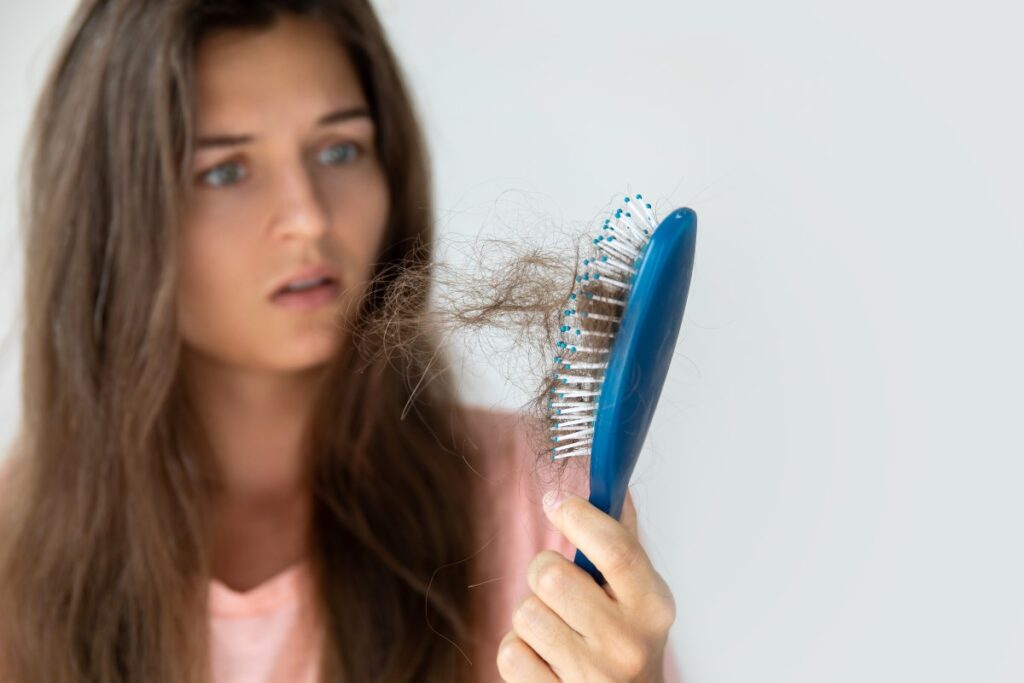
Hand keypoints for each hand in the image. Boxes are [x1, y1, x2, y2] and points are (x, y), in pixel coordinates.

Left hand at [497, 489, 675, 681]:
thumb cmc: (628, 643)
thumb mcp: (639, 594)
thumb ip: (622, 539)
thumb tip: (611, 482)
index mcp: (653, 606)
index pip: (616, 548)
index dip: (579, 516)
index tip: (558, 502)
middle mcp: (629, 644)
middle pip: (550, 575)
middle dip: (543, 571)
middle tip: (557, 585)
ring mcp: (594, 678)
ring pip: (525, 613)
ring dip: (532, 615)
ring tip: (557, 629)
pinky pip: (510, 652)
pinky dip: (520, 651)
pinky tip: (545, 658)